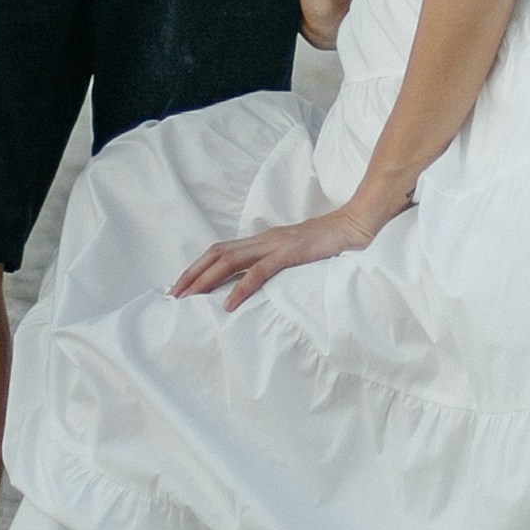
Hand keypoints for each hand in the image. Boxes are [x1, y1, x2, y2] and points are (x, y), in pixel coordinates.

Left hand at [173, 200, 384, 311]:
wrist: (356, 224)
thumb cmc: (330, 241)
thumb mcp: (297, 252)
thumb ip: (277, 260)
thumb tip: (258, 277)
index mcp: (263, 239)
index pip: (221, 250)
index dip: (198, 266)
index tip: (181, 286)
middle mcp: (264, 238)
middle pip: (217, 253)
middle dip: (192, 274)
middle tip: (173, 296)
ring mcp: (276, 244)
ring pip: (230, 260)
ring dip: (206, 279)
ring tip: (190, 298)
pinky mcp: (290, 253)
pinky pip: (259, 271)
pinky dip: (240, 288)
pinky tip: (228, 304)